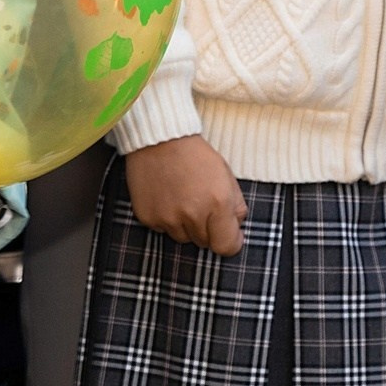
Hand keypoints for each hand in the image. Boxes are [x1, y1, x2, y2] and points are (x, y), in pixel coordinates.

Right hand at [123, 134, 246, 254]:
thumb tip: (235, 227)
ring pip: (182, 238)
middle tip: (200, 203)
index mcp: (218, 204)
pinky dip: (165, 218)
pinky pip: (162, 229)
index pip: (227, 247)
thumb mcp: (226, 175)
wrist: (160, 138)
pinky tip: (166, 197)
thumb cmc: (195, 155)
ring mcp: (168, 218)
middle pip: (204, 242)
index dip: (229, 241)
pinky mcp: (148, 217)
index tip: (227, 233)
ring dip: (185, 225)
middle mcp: (193, 215)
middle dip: (206, 228)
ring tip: (181, 198)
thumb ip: (236, 206)